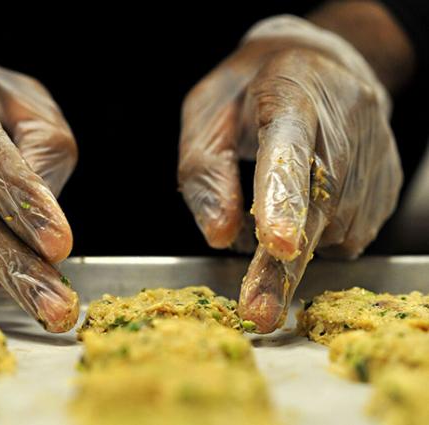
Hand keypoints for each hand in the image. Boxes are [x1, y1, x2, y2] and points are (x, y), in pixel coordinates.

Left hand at [178, 16, 401, 331]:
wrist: (323, 63)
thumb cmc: (249, 91)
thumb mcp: (208, 114)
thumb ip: (205, 172)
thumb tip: (219, 236)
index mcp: (291, 98)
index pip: (289, 153)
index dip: (282, 200)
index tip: (276, 243)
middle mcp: (344, 127)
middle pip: (316, 206)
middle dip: (284, 265)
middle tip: (258, 311)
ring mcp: (374, 157)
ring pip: (332, 228)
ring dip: (294, 241)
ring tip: (273, 204)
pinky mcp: (387, 183)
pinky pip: (347, 233)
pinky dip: (316, 236)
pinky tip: (305, 203)